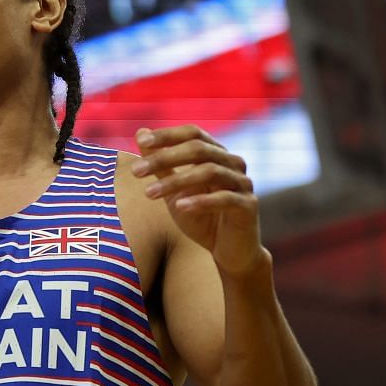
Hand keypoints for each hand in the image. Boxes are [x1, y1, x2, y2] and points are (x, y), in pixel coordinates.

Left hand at [132, 126, 263, 275]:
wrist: (229, 252)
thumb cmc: (201, 218)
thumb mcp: (174, 190)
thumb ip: (161, 165)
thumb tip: (140, 133)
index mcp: (217, 154)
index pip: (194, 133)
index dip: (168, 135)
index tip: (141, 142)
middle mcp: (233, 163)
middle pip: (199, 149)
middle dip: (164, 158)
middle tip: (136, 170)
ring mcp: (243, 183)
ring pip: (210, 171)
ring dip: (176, 181)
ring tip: (148, 193)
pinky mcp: (249, 206)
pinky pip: (225, 198)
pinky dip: (200, 201)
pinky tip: (179, 207)